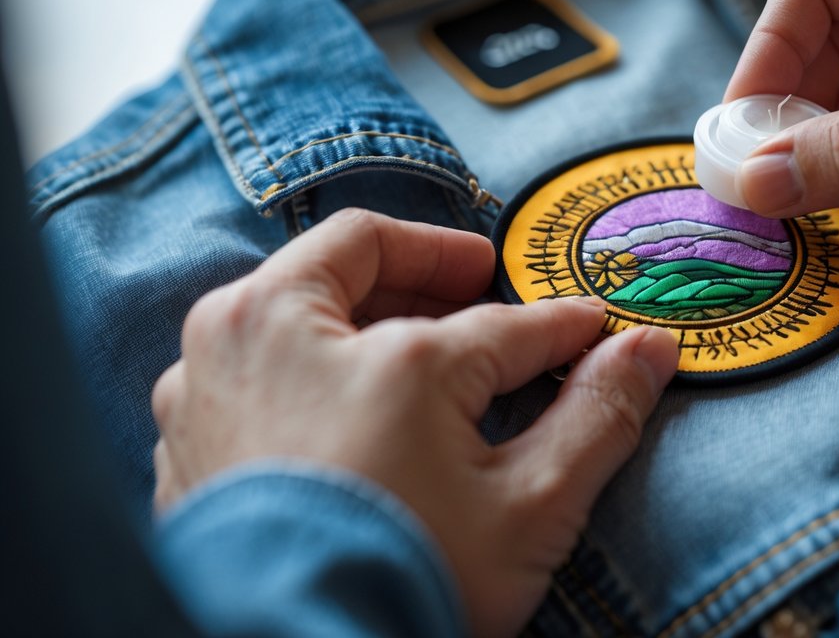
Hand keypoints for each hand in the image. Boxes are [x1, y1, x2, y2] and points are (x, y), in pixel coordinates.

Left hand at [152, 208, 679, 637]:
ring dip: (358, 304)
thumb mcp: (530, 507)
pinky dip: (305, 358)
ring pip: (291, 301)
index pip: (495, 323)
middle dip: (425, 265)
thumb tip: (650, 348)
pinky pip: (249, 359)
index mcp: (381, 354)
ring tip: (412, 334)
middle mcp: (275, 341)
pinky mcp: (182, 431)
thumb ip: (598, 413)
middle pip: (354, 258)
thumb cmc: (409, 586)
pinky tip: (346, 403)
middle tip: (477, 282)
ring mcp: (211, 384)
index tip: (589, 329)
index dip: (554, 325)